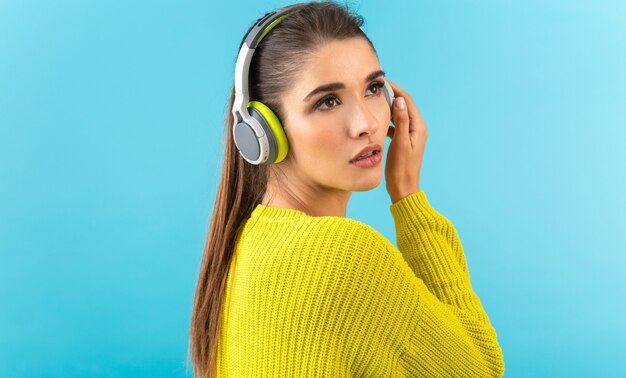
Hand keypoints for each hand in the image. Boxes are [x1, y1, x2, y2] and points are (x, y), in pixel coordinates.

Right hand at [384, 79, 427, 203]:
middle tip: (376, 88)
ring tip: (375, 100)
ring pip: (400, 115)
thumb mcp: (399, 143)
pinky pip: (396, 125)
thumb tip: (400, 100)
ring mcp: (411, 135)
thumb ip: (401, 121)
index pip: (407, 101)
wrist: (403, 188)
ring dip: (389, 107)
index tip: (382, 81)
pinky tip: (378, 121)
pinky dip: (388, 120)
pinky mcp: (404, 141)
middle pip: (404, 106)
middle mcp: (417, 129)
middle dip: (392, 95)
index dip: (395, 89)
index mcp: (418, 127)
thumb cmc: (401, 168)